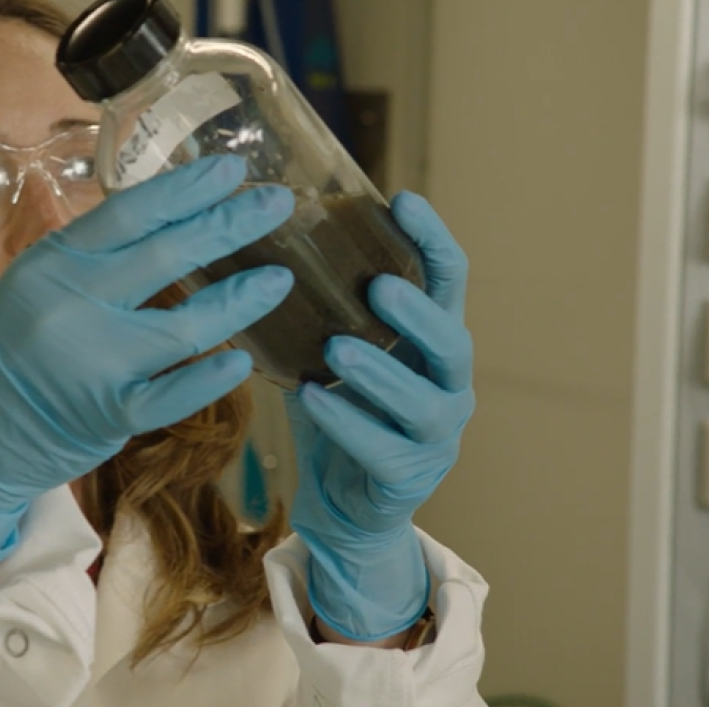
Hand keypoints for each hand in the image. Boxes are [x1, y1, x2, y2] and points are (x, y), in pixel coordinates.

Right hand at [0, 156, 295, 562]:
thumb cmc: (15, 345)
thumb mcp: (38, 281)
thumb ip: (95, 253)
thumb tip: (171, 210)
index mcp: (54, 263)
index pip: (130, 213)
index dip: (185, 188)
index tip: (232, 170)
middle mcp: (72, 305)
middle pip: (166, 255)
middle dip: (229, 225)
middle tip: (277, 205)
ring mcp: (91, 363)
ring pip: (183, 327)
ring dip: (238, 300)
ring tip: (277, 279)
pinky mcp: (108, 415)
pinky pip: (173, 396)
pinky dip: (209, 379)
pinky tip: (242, 359)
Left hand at [286, 192, 473, 641]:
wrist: (345, 508)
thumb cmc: (339, 416)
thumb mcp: (327, 356)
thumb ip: (313, 312)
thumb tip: (256, 248)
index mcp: (430, 343)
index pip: (447, 281)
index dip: (431, 240)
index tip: (402, 200)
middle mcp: (447, 384)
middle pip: (451, 342)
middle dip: (417, 314)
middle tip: (378, 287)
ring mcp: (435, 435)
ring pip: (422, 402)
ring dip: (379, 372)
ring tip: (338, 348)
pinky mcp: (410, 477)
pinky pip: (381, 448)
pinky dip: (346, 422)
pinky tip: (313, 399)